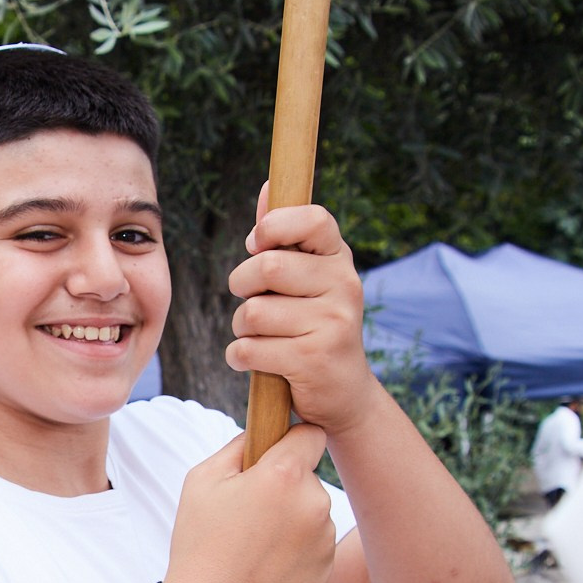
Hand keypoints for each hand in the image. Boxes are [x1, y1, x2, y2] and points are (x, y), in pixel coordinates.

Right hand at [164, 423, 336, 582]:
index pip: (310, 433)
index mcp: (283, 474)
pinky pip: (314, 542)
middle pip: (307, 474)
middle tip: (248, 512)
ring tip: (254, 545)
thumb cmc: (200, 548)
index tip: (277, 453)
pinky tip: (266, 566)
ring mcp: (324, 537)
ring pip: (311, 509)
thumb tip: (261, 435)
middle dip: (284, 485)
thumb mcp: (201, 482)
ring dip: (291, 518)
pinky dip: (296, 548)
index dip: (292, 440)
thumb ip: (237, 448)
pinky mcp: (327, 566)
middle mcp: (313, 501)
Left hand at [227, 186, 374, 436]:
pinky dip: (239, 356)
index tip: (258, 244)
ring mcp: (332, 323)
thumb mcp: (306, 280)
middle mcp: (344, 286)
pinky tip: (254, 361)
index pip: (313, 218)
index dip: (274, 226)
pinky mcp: (313, 359)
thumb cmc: (313, 327)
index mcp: (339, 260)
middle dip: (243, 285)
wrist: (343, 394)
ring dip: (241, 328)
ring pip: (253, 312)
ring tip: (259, 337)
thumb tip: (268, 188)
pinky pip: (249, 348)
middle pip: (268, 266)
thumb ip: (284, 237)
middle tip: (252, 301)